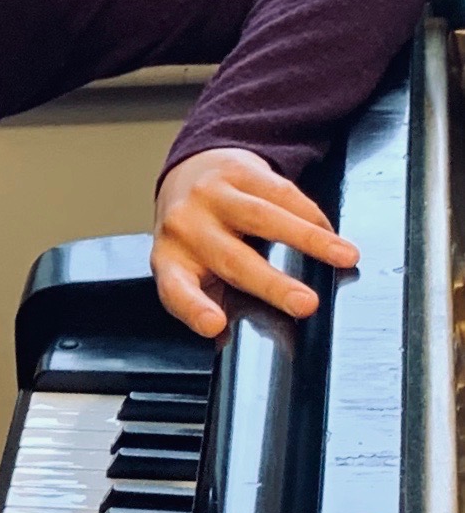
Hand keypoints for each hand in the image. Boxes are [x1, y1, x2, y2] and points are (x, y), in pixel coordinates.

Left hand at [152, 147, 356, 338]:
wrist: (189, 173)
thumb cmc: (196, 236)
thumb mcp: (191, 269)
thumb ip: (211, 299)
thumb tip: (232, 341)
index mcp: (169, 261)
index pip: (176, 290)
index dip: (194, 308)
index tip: (215, 325)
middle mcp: (183, 227)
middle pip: (231, 259)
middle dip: (271, 284)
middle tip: (305, 304)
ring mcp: (210, 196)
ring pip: (263, 218)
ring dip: (308, 240)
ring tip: (344, 258)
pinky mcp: (238, 171)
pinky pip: (281, 193)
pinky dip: (311, 215)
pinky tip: (332, 232)